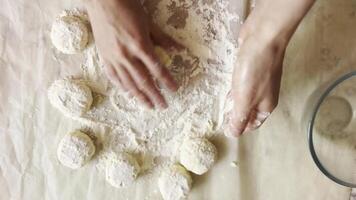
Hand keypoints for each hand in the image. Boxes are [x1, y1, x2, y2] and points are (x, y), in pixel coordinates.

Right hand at [85, 0, 181, 108]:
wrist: (103, 0)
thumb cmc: (128, 8)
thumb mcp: (149, 23)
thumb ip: (164, 39)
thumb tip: (179, 50)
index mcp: (141, 45)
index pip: (157, 69)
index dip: (167, 81)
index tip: (174, 90)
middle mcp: (127, 55)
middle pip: (143, 80)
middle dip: (154, 95)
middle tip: (162, 105)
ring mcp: (113, 57)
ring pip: (128, 82)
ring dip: (139, 96)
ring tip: (148, 106)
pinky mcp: (104, 57)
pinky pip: (113, 76)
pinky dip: (121, 86)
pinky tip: (128, 93)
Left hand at [227, 14, 284, 136]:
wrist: (263, 37)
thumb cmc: (254, 71)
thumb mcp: (245, 99)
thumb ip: (239, 118)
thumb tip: (233, 135)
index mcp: (266, 107)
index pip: (252, 124)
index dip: (239, 127)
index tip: (223, 126)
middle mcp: (265, 96)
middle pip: (249, 111)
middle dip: (235, 114)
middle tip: (220, 114)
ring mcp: (259, 81)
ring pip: (245, 97)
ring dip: (234, 102)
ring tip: (221, 103)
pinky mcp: (252, 69)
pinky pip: (242, 84)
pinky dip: (234, 88)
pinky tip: (227, 86)